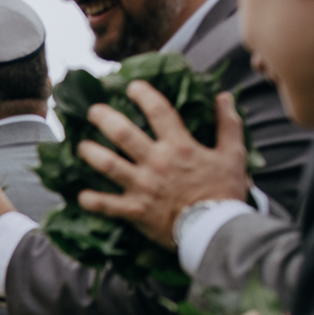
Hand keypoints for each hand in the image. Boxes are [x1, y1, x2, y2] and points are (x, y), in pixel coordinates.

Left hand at [75, 86, 250, 248]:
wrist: (214, 227)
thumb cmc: (224, 191)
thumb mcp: (232, 154)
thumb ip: (227, 124)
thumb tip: (223, 97)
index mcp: (179, 146)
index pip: (159, 111)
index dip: (143, 95)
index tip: (131, 86)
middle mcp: (156, 162)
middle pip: (124, 134)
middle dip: (105, 118)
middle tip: (93, 111)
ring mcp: (142, 186)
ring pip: (108, 165)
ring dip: (91, 154)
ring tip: (81, 146)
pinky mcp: (135, 209)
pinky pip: (107, 205)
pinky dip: (92, 201)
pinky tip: (81, 195)